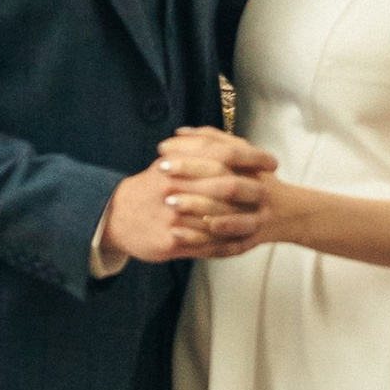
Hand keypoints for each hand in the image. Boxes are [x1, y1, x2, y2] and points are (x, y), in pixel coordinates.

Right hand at [103, 129, 274, 263]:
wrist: (115, 216)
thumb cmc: (150, 186)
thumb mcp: (169, 160)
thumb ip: (198, 148)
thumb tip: (234, 143)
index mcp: (178, 164)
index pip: (224, 154)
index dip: (252, 157)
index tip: (272, 162)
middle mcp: (176, 188)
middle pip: (227, 187)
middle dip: (255, 189)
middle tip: (275, 191)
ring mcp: (174, 217)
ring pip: (220, 218)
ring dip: (245, 219)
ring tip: (265, 218)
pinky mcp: (172, 242)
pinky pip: (208, 245)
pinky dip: (229, 244)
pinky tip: (246, 241)